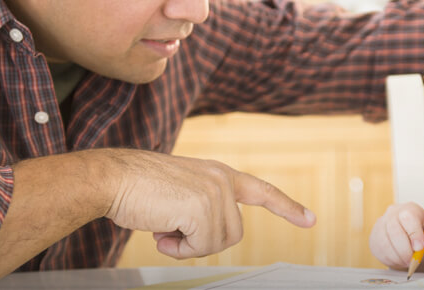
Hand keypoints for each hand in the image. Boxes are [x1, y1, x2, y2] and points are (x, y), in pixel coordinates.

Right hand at [101, 149, 315, 258]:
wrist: (113, 178)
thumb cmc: (138, 188)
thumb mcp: (180, 193)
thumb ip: (202, 207)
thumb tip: (207, 236)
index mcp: (218, 174)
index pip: (261, 191)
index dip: (286, 207)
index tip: (310, 219)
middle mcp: (222, 180)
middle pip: (233, 234)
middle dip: (202, 241)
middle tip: (172, 230)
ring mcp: (215, 192)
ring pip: (218, 242)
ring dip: (189, 245)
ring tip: (164, 227)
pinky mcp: (203, 206)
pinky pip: (202, 247)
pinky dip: (180, 249)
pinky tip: (160, 231)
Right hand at [369, 202, 423, 271]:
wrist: (413, 246)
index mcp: (411, 209)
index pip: (408, 217)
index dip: (414, 233)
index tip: (419, 247)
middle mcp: (394, 212)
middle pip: (394, 230)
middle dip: (405, 249)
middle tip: (412, 259)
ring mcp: (382, 223)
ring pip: (385, 242)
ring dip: (398, 256)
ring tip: (406, 259)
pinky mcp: (374, 236)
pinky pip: (379, 249)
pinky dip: (390, 258)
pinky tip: (397, 257)